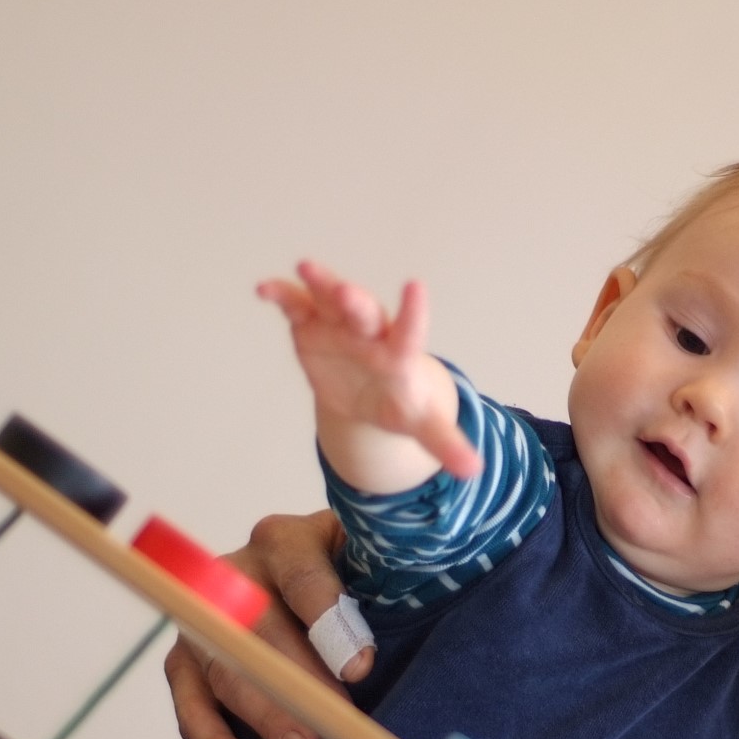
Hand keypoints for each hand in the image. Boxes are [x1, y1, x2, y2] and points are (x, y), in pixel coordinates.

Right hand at [164, 510, 375, 738]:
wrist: (319, 580)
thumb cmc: (354, 575)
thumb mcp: (373, 563)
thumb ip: (383, 583)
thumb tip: (383, 650)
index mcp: (286, 540)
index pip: (301, 573)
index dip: (327, 617)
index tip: (360, 667)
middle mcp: (236, 574)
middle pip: (258, 626)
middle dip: (296, 680)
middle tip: (332, 723)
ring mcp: (206, 618)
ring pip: (224, 667)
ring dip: (263, 713)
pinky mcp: (186, 659)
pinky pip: (190, 700)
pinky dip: (212, 738)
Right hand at [258, 261, 482, 481]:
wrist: (372, 393)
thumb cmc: (401, 403)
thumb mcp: (423, 426)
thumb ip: (446, 443)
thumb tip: (475, 471)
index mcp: (399, 353)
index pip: (409, 331)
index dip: (412, 312)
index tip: (415, 288)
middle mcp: (370, 332)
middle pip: (364, 313)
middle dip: (354, 303)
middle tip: (345, 294)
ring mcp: (339, 325)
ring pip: (329, 298)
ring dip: (319, 283)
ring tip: (305, 267)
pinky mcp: (311, 325)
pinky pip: (297, 306)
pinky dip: (282, 295)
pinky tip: (264, 289)